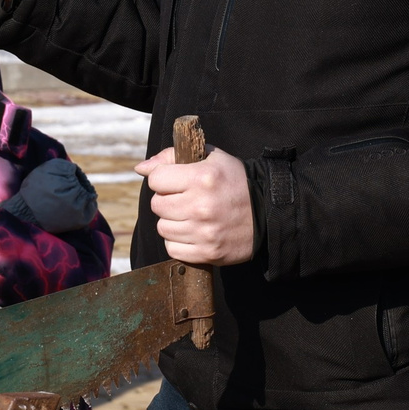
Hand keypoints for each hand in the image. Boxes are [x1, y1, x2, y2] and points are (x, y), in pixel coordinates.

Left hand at [136, 146, 254, 264]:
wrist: (267, 212)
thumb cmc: (235, 181)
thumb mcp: (210, 158)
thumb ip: (172, 157)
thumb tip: (140, 169)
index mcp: (201, 178)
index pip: (155, 179)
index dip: (163, 179)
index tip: (176, 181)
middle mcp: (200, 206)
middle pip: (156, 205)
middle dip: (167, 200)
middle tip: (184, 199)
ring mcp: (204, 232)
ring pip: (163, 228)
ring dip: (172, 222)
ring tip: (191, 216)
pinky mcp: (207, 252)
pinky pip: (172, 249)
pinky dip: (179, 242)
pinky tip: (193, 232)